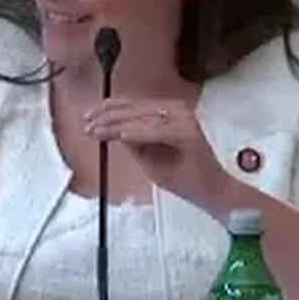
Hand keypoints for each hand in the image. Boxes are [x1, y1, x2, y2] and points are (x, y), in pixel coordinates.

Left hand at [84, 97, 232, 211]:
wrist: (212, 193)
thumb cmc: (184, 176)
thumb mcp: (149, 157)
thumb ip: (133, 141)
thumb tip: (111, 130)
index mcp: (168, 112)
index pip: (132, 105)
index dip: (108, 110)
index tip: (87, 119)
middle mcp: (176, 111)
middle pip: (134, 108)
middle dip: (106, 116)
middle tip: (86, 125)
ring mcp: (184, 120)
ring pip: (142, 117)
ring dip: (116, 124)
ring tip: (97, 131)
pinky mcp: (188, 134)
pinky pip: (157, 131)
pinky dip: (139, 133)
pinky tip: (122, 136)